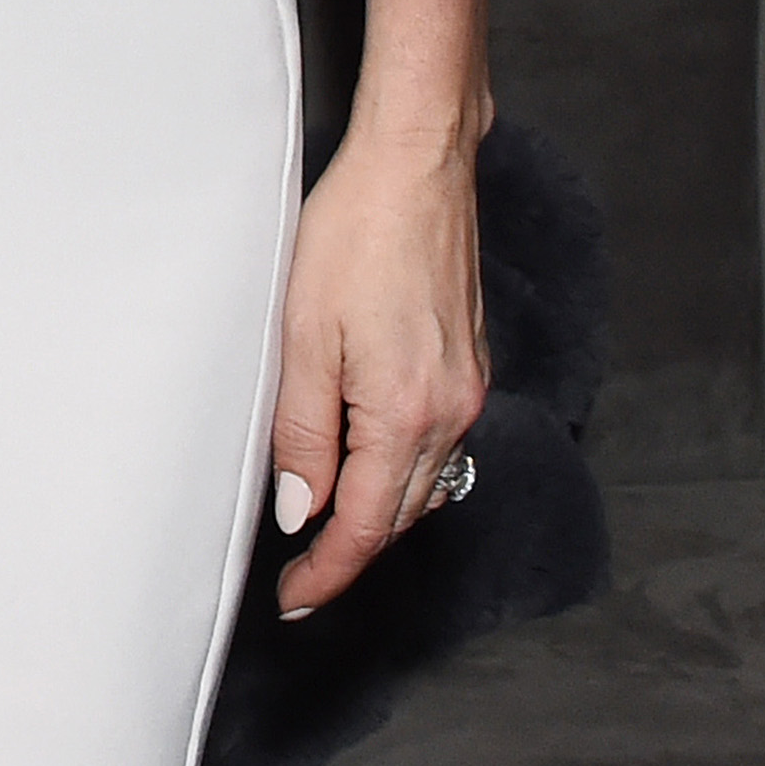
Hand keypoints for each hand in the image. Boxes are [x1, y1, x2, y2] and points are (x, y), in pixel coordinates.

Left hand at [269, 122, 488, 615]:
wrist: (417, 165)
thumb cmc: (354, 233)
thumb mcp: (303, 333)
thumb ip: (301, 429)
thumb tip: (301, 509)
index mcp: (406, 412)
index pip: (364, 525)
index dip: (327, 571)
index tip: (294, 600)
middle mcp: (451, 411)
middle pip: (398, 514)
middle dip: (350, 553)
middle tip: (299, 576)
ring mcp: (468, 388)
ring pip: (423, 484)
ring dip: (378, 514)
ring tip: (327, 528)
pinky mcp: (470, 363)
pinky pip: (440, 445)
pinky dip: (403, 470)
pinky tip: (372, 462)